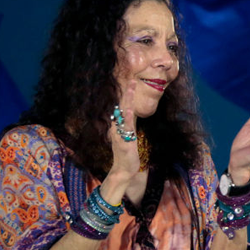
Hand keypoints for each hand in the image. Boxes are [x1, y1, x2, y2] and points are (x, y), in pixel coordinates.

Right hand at [102, 80, 139, 202]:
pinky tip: (129, 108)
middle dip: (127, 92)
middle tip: (132, 79)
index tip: (130, 82)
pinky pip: (126, 126)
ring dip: (127, 99)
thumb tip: (129, 114)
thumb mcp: (128, 135)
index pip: (122, 106)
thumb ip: (127, 125)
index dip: (126, 95)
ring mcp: (120, 132)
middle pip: (121, 106)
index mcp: (119, 125)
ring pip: (123, 112)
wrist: (123, 170)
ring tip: (131, 87)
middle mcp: (117, 126)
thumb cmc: (126, 153)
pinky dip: (127, 116)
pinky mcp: (124, 140)